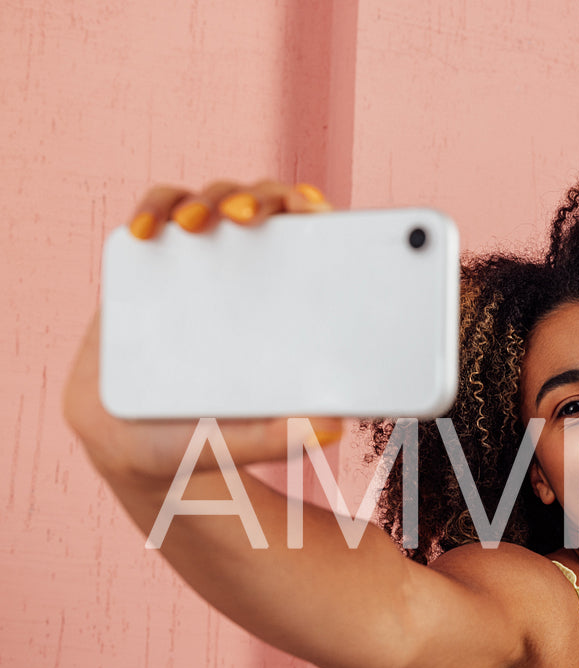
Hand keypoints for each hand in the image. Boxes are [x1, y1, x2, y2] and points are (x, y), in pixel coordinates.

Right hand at [65, 179, 341, 478]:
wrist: (130, 444)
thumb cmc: (202, 439)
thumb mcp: (243, 441)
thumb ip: (280, 437)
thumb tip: (332, 429)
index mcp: (289, 307)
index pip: (316, 242)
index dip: (318, 215)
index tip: (313, 212)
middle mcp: (251, 274)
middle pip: (266, 208)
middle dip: (262, 197)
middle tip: (247, 217)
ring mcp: (202, 263)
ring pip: (211, 202)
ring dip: (207, 197)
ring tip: (193, 221)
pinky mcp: (153, 265)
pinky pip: (156, 217)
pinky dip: (151, 209)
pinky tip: (145, 230)